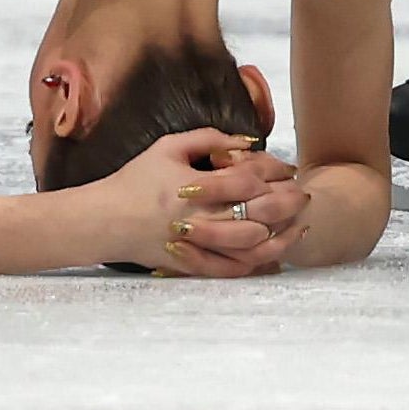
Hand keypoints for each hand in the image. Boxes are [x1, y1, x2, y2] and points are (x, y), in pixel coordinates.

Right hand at [98, 128, 309, 279]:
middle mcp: (199, 219)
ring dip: (278, 238)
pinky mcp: (190, 266)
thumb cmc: (137, 178)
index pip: (246, 180)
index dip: (273, 173)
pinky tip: (271, 254)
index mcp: (194, 186)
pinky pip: (228, 271)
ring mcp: (195, 246)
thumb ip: (209, 138)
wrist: (104, 220)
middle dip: (285, 206)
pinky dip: (253, 264)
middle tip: (304, 197)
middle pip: (254, 216)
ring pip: (247, 250)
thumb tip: (247, 141)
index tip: (289, 169)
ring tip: (298, 227)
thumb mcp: (168, 146)